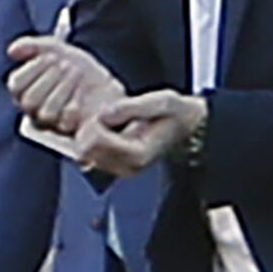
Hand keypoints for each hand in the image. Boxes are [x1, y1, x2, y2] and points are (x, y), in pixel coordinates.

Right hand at [5, 35, 121, 136]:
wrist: (107, 86)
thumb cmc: (79, 70)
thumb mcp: (58, 50)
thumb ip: (34, 46)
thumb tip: (12, 51)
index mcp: (27, 91)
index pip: (16, 84)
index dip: (33, 68)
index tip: (51, 57)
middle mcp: (35, 111)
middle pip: (29, 100)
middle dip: (50, 78)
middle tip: (66, 65)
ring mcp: (52, 124)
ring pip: (45, 112)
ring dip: (63, 88)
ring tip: (77, 73)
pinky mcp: (70, 132)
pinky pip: (65, 121)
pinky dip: (75, 103)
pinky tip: (84, 93)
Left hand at [75, 89, 202, 178]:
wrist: (188, 129)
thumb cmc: (176, 115)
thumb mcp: (163, 101)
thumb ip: (133, 107)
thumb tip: (104, 114)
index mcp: (138, 155)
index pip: (95, 142)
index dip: (95, 122)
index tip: (110, 112)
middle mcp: (128, 168)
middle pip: (84, 151)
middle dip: (90, 129)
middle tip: (109, 116)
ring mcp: (120, 171)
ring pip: (84, 155)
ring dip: (91, 135)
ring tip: (113, 123)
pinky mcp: (115, 169)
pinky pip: (90, 155)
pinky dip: (94, 141)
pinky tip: (112, 131)